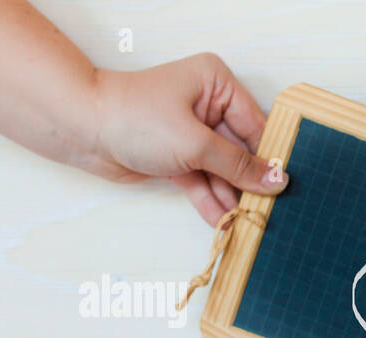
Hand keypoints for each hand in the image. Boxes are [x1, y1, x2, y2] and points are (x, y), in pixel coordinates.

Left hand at [88, 53, 287, 225]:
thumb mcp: (196, 143)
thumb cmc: (134, 118)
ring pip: (222, 171)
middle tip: (266, 212)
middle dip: (249, 184)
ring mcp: (193, 133)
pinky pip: (203, 181)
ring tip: (245, 224)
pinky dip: (211, 201)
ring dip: (231, 198)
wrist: (82, 130)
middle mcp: (207, 105)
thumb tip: (277, 180)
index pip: (255, 126)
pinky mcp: (178, 157)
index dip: (268, 158)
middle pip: (241, 152)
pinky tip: (223, 223)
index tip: (283, 188)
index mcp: (216, 84)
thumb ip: (239, 166)